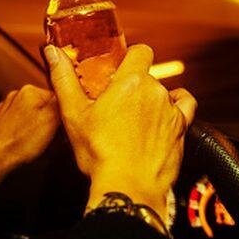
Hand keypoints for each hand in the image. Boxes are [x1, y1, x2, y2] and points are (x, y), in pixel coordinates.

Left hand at [0, 85, 58, 205]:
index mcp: (30, 92)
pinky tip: (20, 141)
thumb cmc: (21, 142)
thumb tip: (65, 92)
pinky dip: (18, 132)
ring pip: (26, 115)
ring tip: (32, 140)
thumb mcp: (51, 120)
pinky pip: (13, 125)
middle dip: (45, 119)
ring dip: (31, 125)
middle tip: (46, 135)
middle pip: (40, 106)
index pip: (54, 97)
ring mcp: (2, 109)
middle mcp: (14, 96)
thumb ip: (60, 102)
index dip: (59, 113)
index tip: (58, 126)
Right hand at [44, 44, 196, 218]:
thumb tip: (53, 53)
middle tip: (116, 106)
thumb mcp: (74, 114)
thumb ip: (63, 78)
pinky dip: (176, 107)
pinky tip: (163, 116)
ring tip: (133, 121)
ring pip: (163, 93)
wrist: (128, 187)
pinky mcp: (181, 128)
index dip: (130, 57)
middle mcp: (154, 91)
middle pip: (147, 76)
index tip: (119, 70)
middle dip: (133, 87)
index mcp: (130, 82)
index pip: (140, 51)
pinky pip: (185, 106)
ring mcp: (170, 109)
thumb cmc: (101, 155)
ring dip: (150, 101)